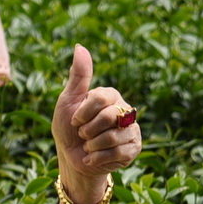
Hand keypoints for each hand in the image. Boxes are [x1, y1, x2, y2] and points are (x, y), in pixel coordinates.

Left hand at [50, 45, 141, 200]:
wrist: (71, 157)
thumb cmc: (68, 127)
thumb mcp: (68, 100)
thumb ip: (78, 76)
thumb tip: (79, 46)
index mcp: (110, 96)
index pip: (102, 97)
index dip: (84, 112)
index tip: (74, 120)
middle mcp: (125, 110)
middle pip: (109, 117)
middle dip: (88, 130)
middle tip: (82, 134)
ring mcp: (132, 129)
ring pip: (114, 136)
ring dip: (92, 145)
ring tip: (88, 146)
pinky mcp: (134, 148)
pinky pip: (119, 152)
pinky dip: (99, 157)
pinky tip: (93, 157)